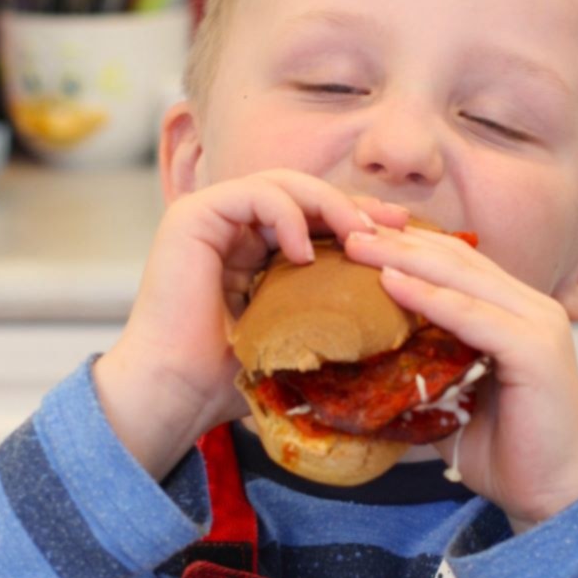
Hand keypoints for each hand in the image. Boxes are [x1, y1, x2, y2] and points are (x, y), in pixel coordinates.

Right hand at [93, 174, 409, 476]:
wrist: (176, 394)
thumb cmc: (227, 380)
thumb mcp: (293, 334)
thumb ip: (325, 311)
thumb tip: (391, 317)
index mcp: (252, 248)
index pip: (313, 215)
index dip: (356, 219)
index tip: (401, 236)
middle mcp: (231, 226)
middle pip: (303, 191)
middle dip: (353, 204)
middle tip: (396, 223)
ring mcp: (210, 216)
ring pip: (282, 183)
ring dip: (329, 204)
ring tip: (361, 235)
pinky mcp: (193, 216)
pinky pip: (254, 194)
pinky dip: (287, 215)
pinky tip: (307, 254)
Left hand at [343, 224, 577, 529]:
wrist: (552, 499)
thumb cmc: (505, 452)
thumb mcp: (452, 399)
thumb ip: (422, 369)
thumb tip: (363, 362)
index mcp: (517, 313)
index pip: (458, 264)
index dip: (409, 245)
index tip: (357, 237)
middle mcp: (533, 308)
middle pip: (458, 260)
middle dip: (399, 241)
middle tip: (346, 228)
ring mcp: (540, 324)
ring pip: (463, 279)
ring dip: (405, 259)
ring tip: (357, 246)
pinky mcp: (536, 350)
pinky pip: (473, 315)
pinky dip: (429, 299)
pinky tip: (390, 284)